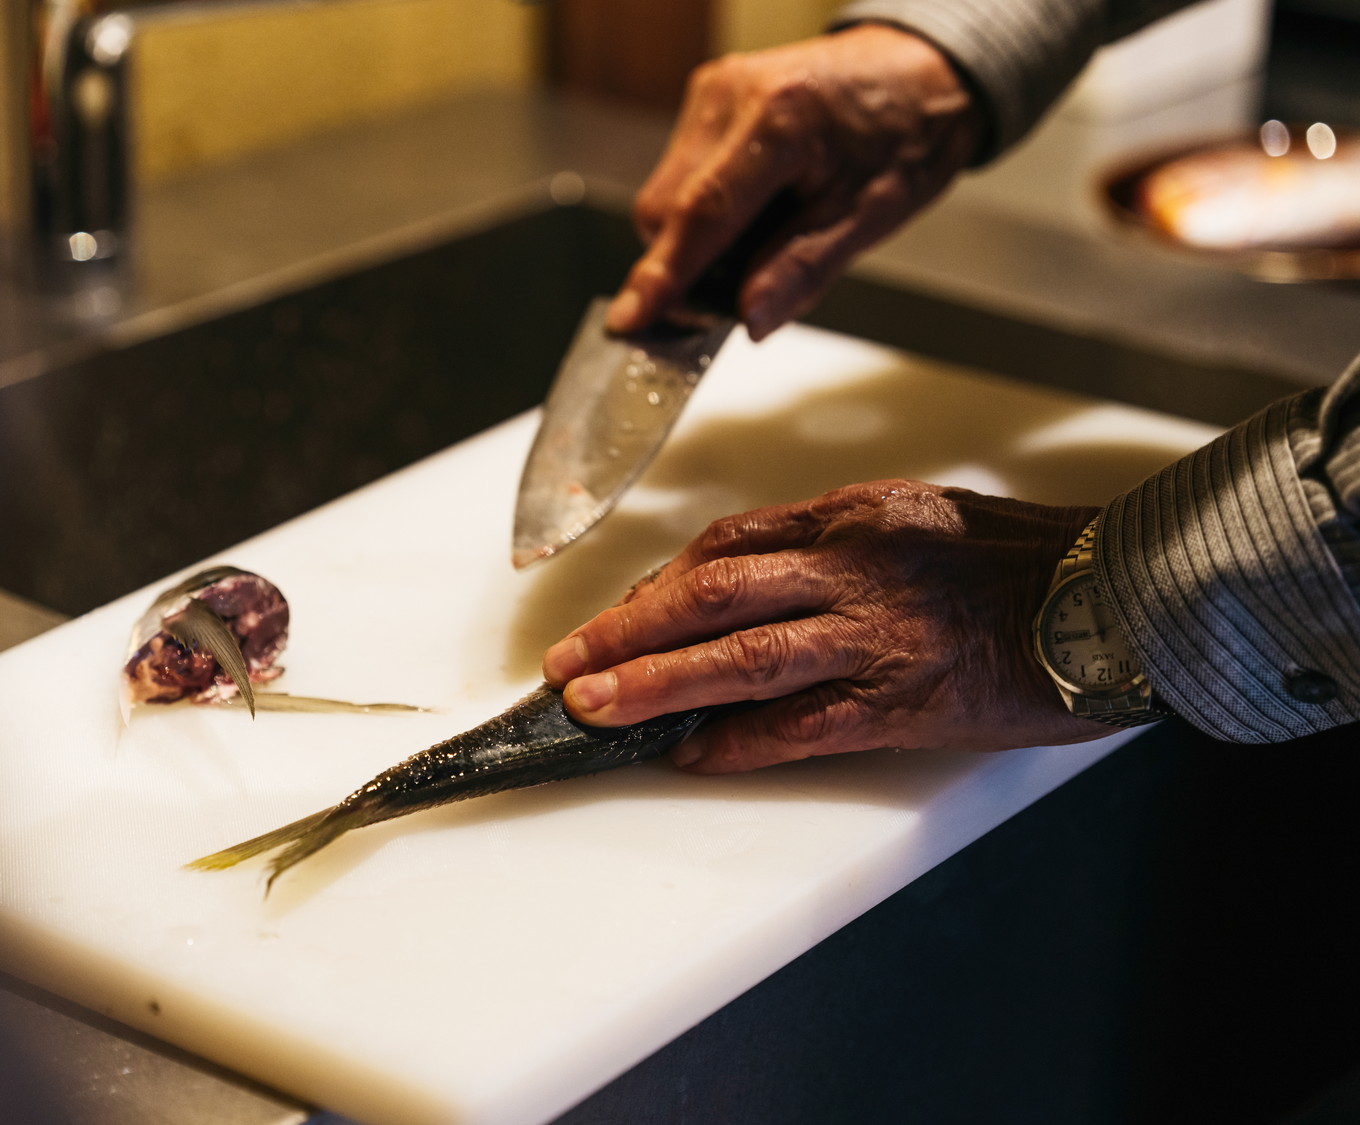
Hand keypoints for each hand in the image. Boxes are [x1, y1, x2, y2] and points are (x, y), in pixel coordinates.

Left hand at [540, 481, 1109, 773]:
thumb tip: (745, 579)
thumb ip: (834, 539)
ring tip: (594, 710)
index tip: (616, 618)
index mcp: (853, 513)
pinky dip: (735, 743)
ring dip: (654, 687)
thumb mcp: (918, 515)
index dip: (656, 587)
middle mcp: (852, 565)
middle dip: (625, 633)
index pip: (725, 543)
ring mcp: (875, 634)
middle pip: (709, 593)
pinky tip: (688, 756)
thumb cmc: (1022, 560)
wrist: (1118, 601)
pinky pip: (797, 726)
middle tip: (567, 667)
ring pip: (737, 658)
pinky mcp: (902, 700)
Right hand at [607, 24, 982, 338]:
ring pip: (664, 195)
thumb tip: (750, 318)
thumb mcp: (874, 213)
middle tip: (736, 293)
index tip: (630, 320)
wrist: (922, 67)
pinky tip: (751, 208)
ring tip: (763, 234)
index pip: (701, 213)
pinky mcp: (707, 96)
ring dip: (695, 237)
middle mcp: (733, 95)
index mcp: (781, 119)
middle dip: (685, 264)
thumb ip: (804, 269)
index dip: (663, 275)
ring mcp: (713, 92)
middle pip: (665, 208)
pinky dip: (703, 208)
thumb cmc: (908, 128)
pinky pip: (679, 172)